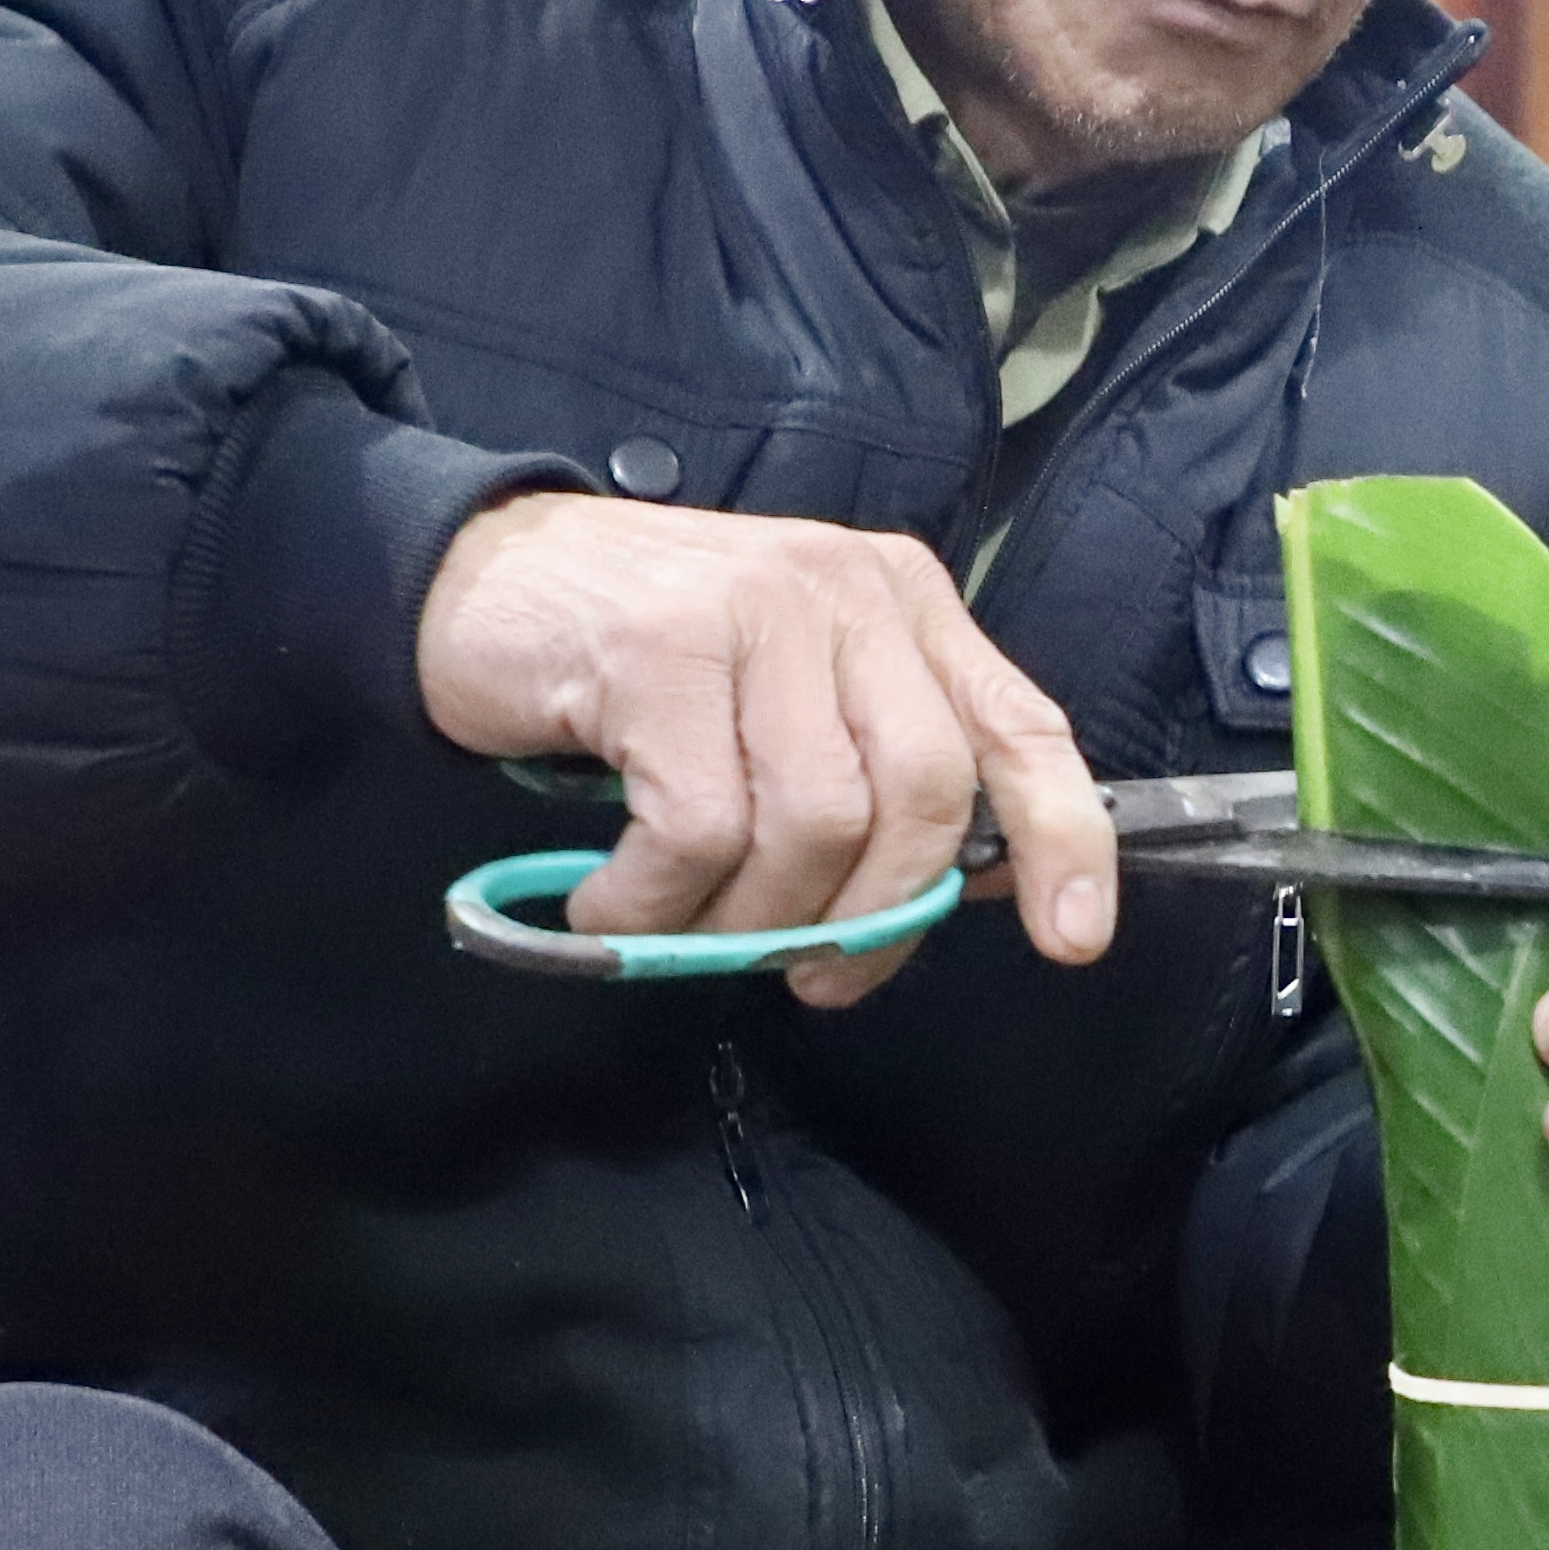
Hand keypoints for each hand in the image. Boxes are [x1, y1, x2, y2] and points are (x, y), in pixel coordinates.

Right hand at [414, 495, 1115, 1006]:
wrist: (474, 578)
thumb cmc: (639, 658)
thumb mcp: (785, 691)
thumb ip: (873, 768)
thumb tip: (954, 894)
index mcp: (901, 603)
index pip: (1021, 726)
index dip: (1063, 838)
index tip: (1074, 935)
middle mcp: (844, 593)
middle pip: (922, 795)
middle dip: (872, 915)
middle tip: (810, 971)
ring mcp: (755, 612)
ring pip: (814, 825)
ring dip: (746, 916)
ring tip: (680, 921)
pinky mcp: (662, 652)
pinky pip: (700, 831)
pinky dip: (655, 902)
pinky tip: (610, 902)